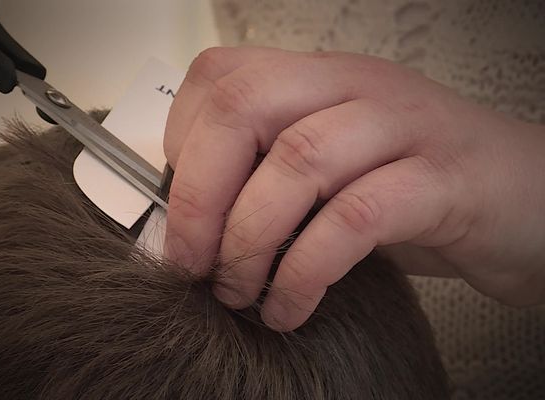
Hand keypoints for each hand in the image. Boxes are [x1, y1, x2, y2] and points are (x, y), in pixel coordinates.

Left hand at [163, 47, 544, 330]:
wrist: (527, 202)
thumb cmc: (416, 190)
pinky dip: (306, 270)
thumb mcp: (333, 172)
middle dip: (201, 194)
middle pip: (246, 107)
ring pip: (299, 161)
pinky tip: (289, 307)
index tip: (180, 211)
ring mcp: (404, 127)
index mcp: (321, 80)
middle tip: (190, 261)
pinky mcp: (443, 181)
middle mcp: (357, 88)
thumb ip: (271, 180)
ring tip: (236, 291)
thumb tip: (193, 224)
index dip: (183, 144)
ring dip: (249, 238)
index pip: (222, 78)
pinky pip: (355, 217)